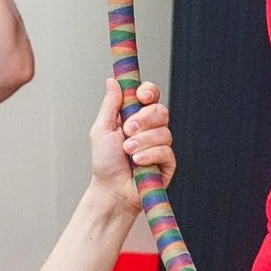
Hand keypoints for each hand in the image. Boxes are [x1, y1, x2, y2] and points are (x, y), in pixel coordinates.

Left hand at [89, 76, 172, 209]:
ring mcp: (161, 145)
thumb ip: (110, 105)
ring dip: (142, 141)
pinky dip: (150, 155)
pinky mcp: (168, 162)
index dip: (149, 91)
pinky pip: (166, 150)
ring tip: (128, 152)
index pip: (150, 95)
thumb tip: (112, 81)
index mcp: (136, 116)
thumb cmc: (105, 162)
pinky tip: (138, 162)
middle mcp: (151, 128)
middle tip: (127, 130)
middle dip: (143, 119)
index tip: (141, 95)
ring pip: (163, 131)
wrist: (111, 190)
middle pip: (160, 110)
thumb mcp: (102, 130)